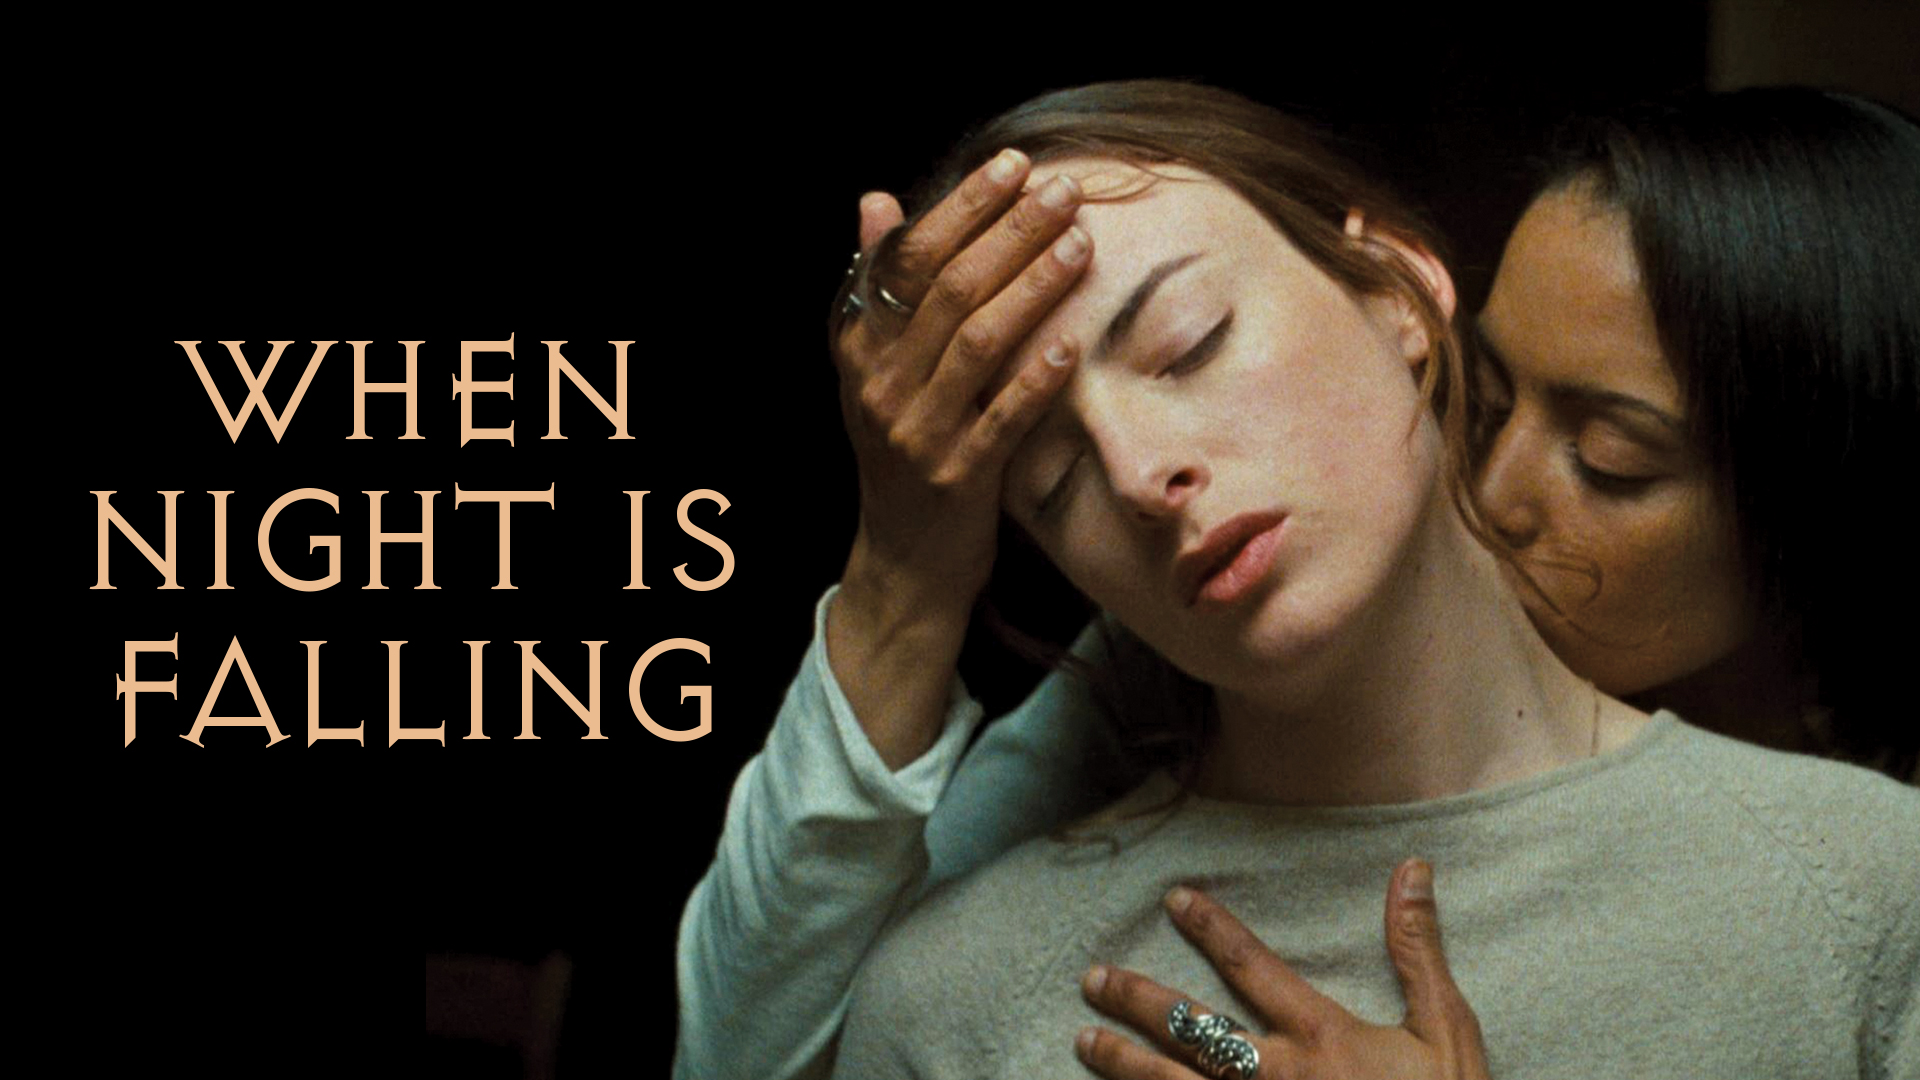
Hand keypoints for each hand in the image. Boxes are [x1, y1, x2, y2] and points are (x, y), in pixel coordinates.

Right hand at [825, 149, 1092, 766]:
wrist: (905, 560)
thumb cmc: (906, 446)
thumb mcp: (877, 368)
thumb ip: (881, 286)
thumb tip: (875, 201)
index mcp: (859, 347)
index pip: (906, 260)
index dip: (961, 208)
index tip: (1013, 167)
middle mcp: (879, 385)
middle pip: (947, 290)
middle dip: (1008, 234)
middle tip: (1062, 193)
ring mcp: (916, 433)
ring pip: (977, 343)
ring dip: (1032, 287)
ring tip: (1078, 244)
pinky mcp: (957, 478)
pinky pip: (1002, 418)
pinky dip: (1037, 375)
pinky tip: (1074, 339)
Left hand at [1076, 859, 1489, 1079]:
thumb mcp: (1446, 1032)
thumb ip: (1418, 951)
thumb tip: (1411, 868)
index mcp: (1321, 1037)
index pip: (1251, 967)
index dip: (1211, 928)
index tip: (1175, 899)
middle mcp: (1277, 1078)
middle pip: (1191, 1031)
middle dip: (1137, 1002)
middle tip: (1093, 979)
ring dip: (1124, 1063)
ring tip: (1083, 1041)